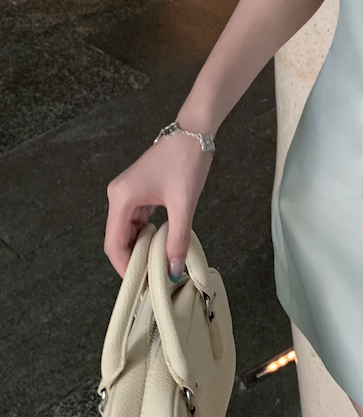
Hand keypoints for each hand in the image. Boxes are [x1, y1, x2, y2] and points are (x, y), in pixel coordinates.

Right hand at [104, 134, 212, 278]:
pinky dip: (145, 236)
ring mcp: (126, 194)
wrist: (194, 132)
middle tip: (151, 279)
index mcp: (121, 198)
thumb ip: (178, 238)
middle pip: (117, 239)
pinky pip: (136, 222)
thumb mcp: (184, 203)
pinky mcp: (137, 192)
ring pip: (127, 231)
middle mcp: (117, 196)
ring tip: (157, 267)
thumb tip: (173, 270)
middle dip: (132, 260)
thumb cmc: (186, 161)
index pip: (114, 243)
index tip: (141, 284)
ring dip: (140, 249)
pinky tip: (159, 246)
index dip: (124, 267)